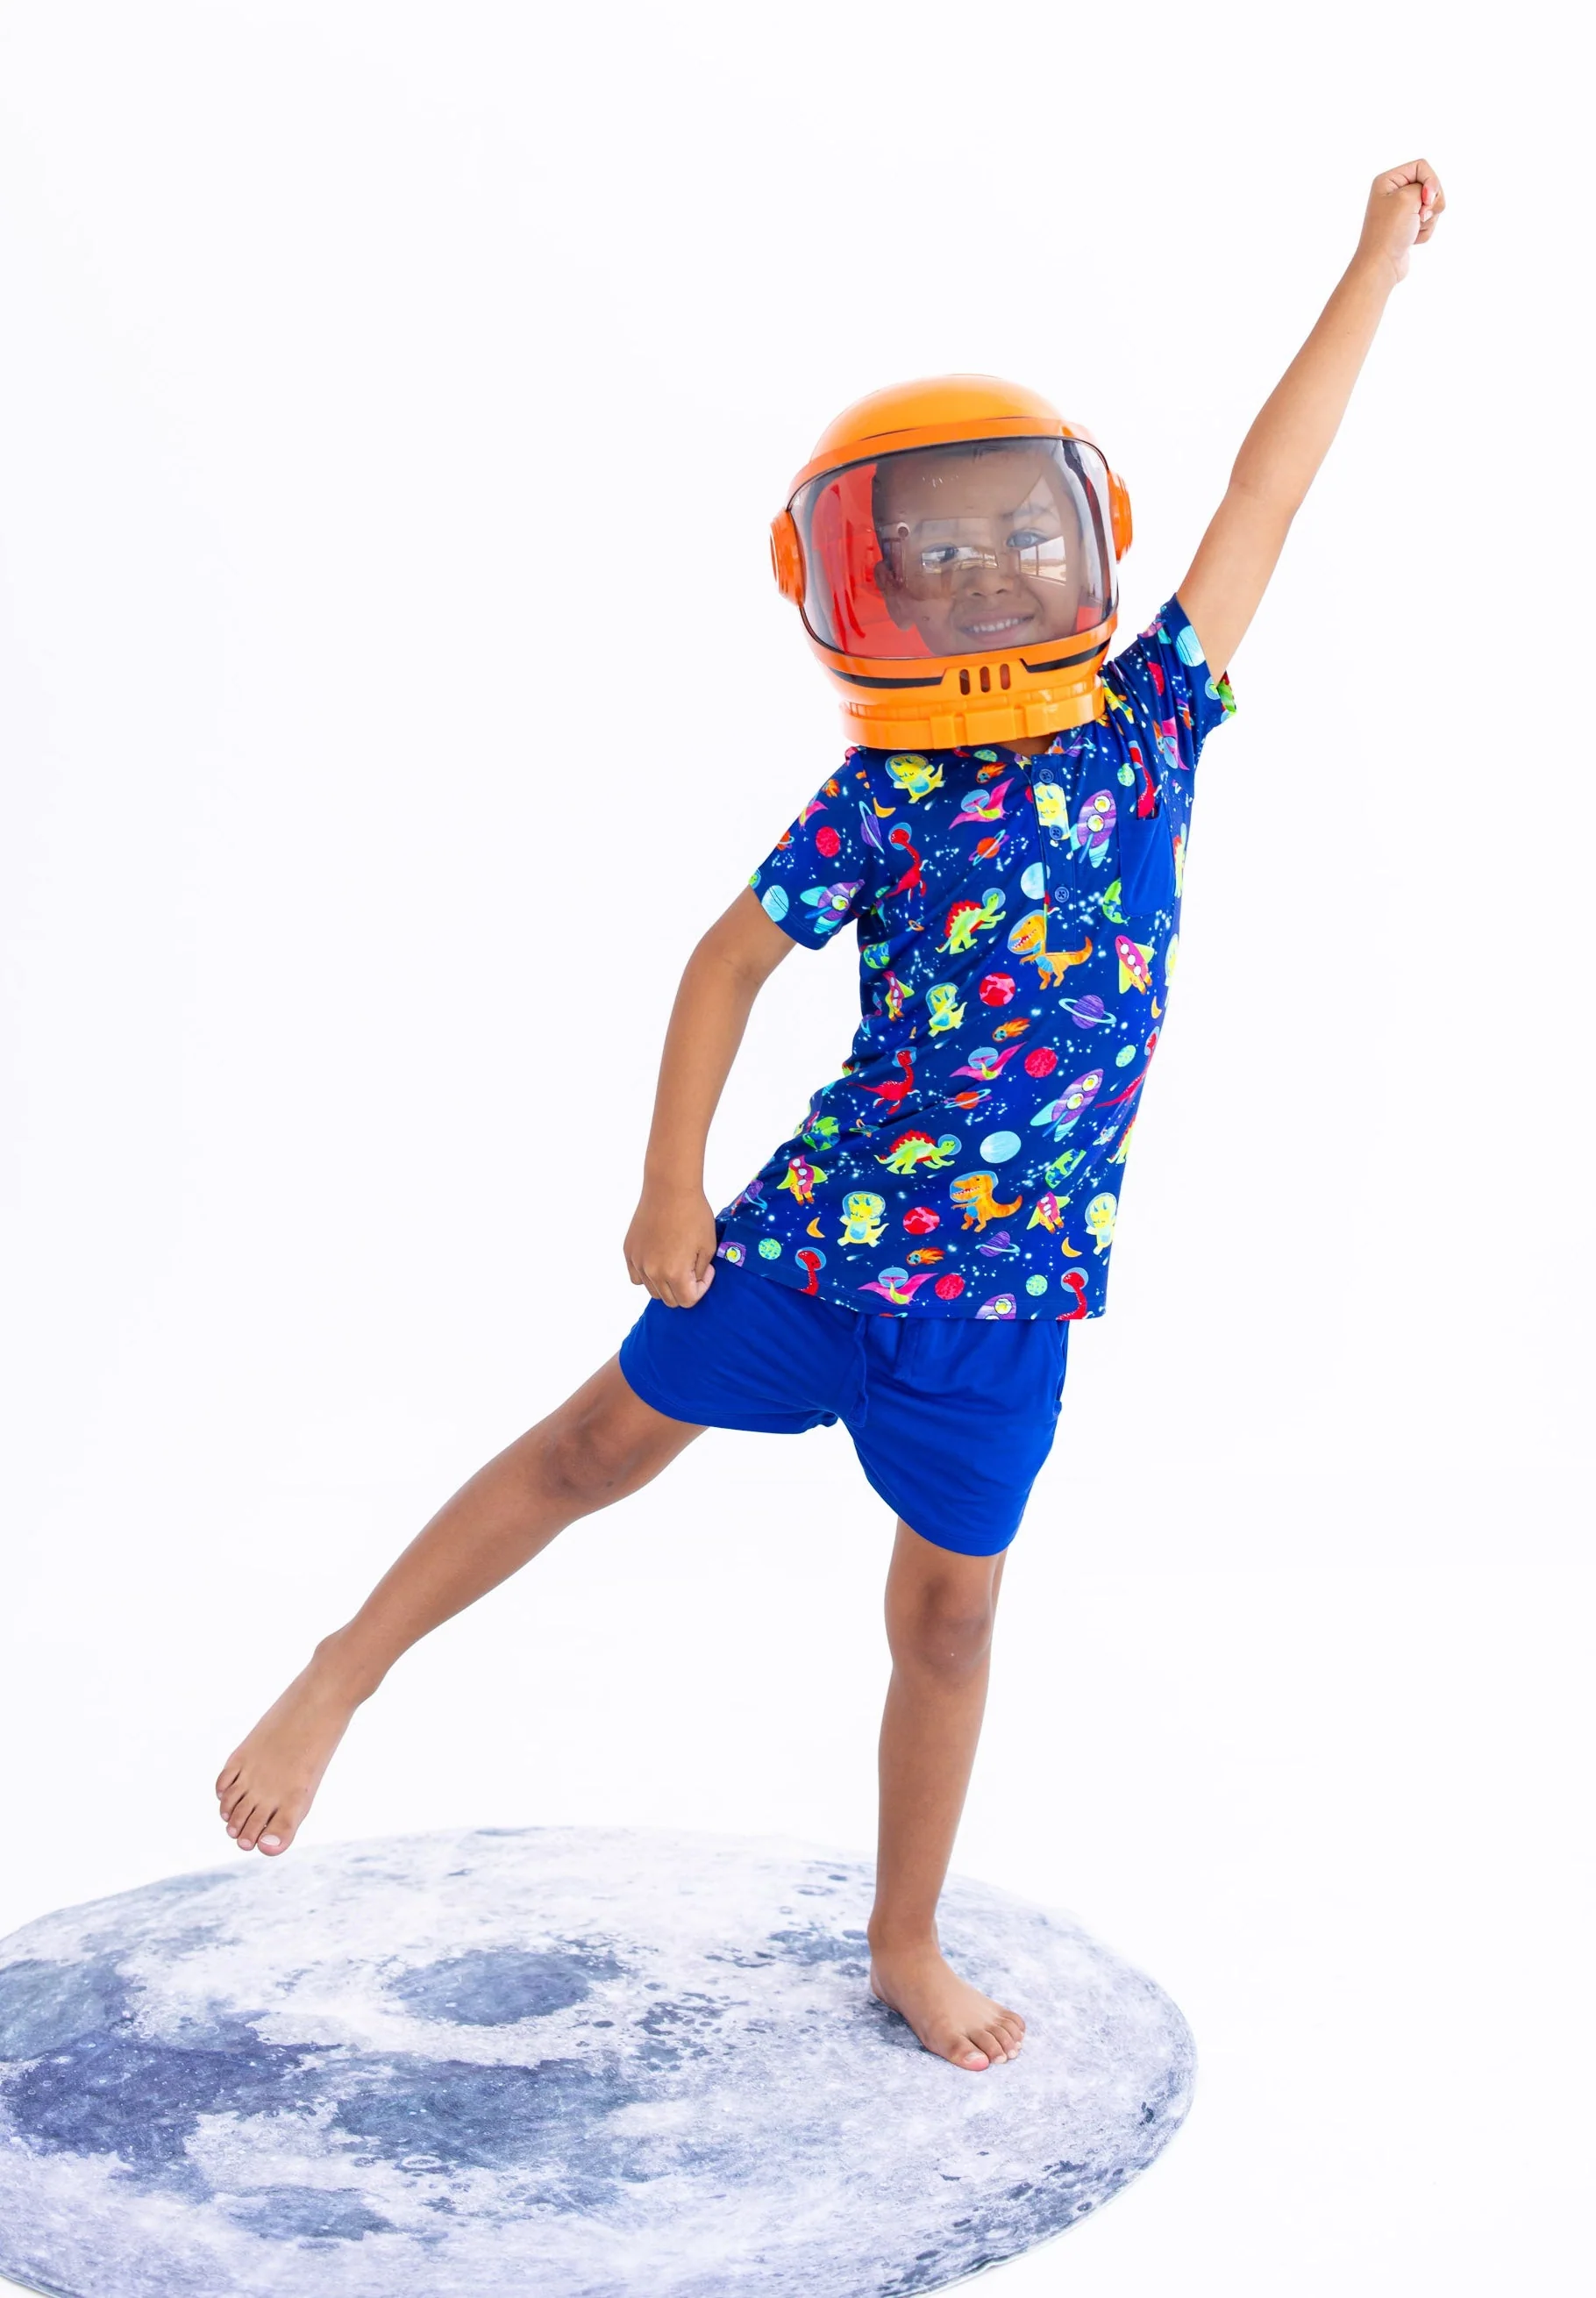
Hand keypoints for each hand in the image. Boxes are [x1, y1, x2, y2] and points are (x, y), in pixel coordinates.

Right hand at [623, 1180, 718, 1306]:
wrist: (669, 1188)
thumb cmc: (694, 1214)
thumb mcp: (708, 1246)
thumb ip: (700, 1272)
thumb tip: (693, 1282)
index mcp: (675, 1273)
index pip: (687, 1301)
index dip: (701, 1288)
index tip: (705, 1271)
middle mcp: (653, 1272)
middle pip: (669, 1300)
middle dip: (684, 1289)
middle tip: (691, 1267)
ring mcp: (638, 1262)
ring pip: (652, 1290)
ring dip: (666, 1283)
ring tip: (675, 1262)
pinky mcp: (629, 1251)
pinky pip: (637, 1277)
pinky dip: (648, 1275)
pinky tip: (658, 1259)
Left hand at [1356, 158, 1444, 284]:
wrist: (1381, 266)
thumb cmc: (1389, 232)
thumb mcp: (1409, 198)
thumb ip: (1427, 187)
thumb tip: (1430, 197)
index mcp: (1388, 181)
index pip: (1421, 166)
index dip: (1431, 181)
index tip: (1427, 199)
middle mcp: (1394, 193)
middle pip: (1430, 186)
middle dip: (1432, 202)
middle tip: (1422, 216)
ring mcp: (1401, 211)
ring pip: (1432, 206)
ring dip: (1428, 220)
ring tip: (1413, 230)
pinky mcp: (1408, 226)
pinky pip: (1428, 222)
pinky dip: (1424, 232)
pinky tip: (1411, 241)